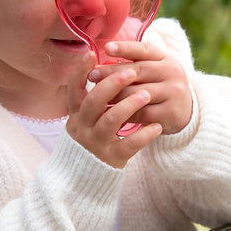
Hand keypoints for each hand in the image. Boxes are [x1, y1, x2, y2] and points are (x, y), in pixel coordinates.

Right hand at [66, 51, 162, 167]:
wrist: (86, 177)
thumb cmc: (92, 137)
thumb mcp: (86, 118)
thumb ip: (93, 96)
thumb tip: (99, 63)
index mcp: (77, 113)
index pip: (73, 89)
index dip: (80, 71)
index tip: (91, 53)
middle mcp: (82, 126)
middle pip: (93, 101)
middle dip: (113, 84)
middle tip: (132, 72)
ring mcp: (96, 143)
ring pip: (111, 120)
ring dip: (130, 105)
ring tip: (147, 95)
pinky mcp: (111, 158)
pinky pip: (128, 145)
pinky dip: (144, 135)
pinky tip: (156, 126)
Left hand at [87, 41, 192, 134]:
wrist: (186, 110)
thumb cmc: (160, 85)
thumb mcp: (153, 69)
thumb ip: (132, 64)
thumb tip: (103, 64)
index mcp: (165, 59)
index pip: (144, 50)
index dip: (125, 48)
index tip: (107, 47)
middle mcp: (171, 72)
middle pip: (138, 71)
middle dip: (112, 73)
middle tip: (92, 76)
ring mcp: (172, 93)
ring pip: (138, 93)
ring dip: (115, 95)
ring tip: (97, 96)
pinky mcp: (170, 113)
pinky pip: (142, 113)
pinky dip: (124, 114)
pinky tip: (110, 113)